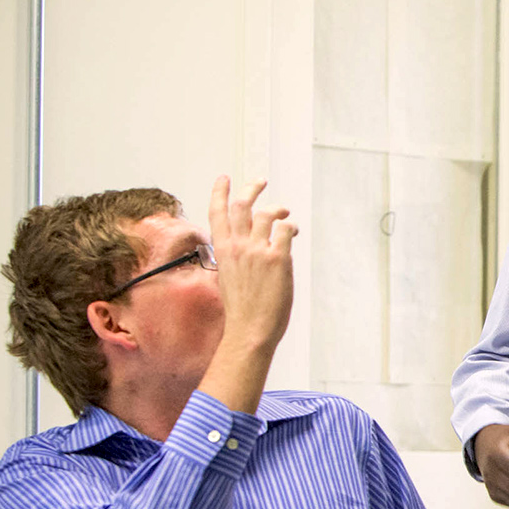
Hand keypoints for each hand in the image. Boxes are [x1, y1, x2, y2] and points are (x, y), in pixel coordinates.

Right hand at [197, 176, 296, 413]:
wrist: (249, 330)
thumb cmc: (241, 311)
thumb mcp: (230, 278)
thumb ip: (237, 259)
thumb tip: (252, 248)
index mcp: (222, 251)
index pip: (217, 213)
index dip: (220, 192)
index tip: (224, 178)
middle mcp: (238, 246)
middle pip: (243, 206)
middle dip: (251, 188)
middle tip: (260, 180)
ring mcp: (257, 250)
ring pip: (267, 214)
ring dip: (278, 209)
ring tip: (285, 213)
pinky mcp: (278, 258)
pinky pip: (286, 230)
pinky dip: (290, 228)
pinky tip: (292, 233)